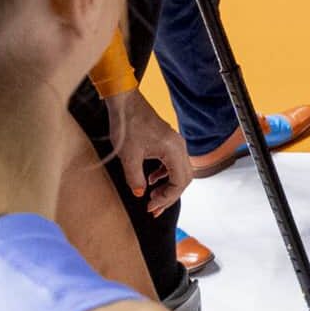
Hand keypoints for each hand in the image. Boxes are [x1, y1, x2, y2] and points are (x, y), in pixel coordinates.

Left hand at [105, 89, 191, 214]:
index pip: (179, 182)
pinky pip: (173, 163)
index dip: (166, 198)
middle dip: (170, 196)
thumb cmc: (128, 124)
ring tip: (153, 196)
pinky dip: (165, 175)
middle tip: (154, 207)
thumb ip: (135, 178)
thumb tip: (140, 193)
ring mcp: (175, 143)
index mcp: (173, 150)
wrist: (125, 103)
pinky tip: (151, 179)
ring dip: (168, 186)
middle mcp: (179, 147)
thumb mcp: (128, 156)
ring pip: (180, 172)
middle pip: (184, 179)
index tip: (150, 206)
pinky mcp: (168, 142)